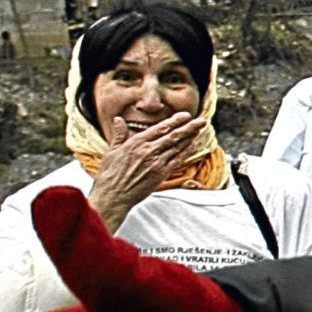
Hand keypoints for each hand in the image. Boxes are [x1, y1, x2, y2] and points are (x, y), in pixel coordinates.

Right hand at [89, 110, 205, 232]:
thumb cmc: (109, 174)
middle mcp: (148, 151)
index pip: (160, 128)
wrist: (113, 196)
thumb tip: (118, 119)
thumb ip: (119, 134)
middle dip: (189, 127)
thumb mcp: (111, 151)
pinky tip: (193, 146)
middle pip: (173, 136)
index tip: (186, 115)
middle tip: (202, 121)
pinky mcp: (161, 174)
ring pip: (177, 147)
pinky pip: (177, 160)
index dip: (175, 121)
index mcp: (135, 143)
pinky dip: (186, 152)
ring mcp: (156, 163)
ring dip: (190, 138)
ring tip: (200, 130)